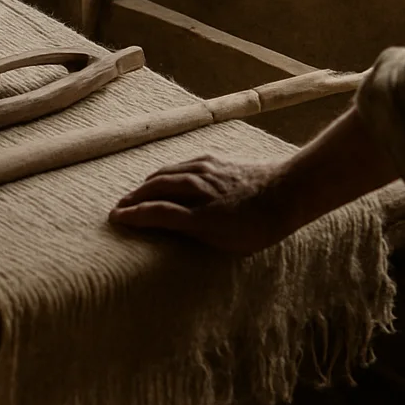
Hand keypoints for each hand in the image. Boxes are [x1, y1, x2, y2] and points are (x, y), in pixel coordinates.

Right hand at [108, 154, 294, 254]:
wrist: (289, 189)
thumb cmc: (262, 226)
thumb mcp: (230, 244)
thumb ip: (198, 236)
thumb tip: (172, 231)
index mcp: (202, 216)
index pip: (156, 213)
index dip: (133, 216)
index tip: (116, 219)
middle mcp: (199, 190)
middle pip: (154, 189)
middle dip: (132, 198)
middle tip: (118, 207)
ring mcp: (203, 171)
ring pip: (164, 174)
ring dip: (145, 185)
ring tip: (134, 194)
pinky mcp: (211, 160)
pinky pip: (179, 166)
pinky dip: (164, 174)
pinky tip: (161, 179)